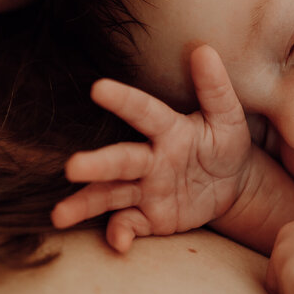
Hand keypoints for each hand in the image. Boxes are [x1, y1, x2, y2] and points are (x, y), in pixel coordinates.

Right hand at [51, 45, 254, 251]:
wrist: (233, 185)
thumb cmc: (226, 142)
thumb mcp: (229, 117)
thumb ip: (215, 88)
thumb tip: (204, 50)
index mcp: (168, 130)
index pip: (144, 112)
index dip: (123, 100)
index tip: (98, 88)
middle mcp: (149, 158)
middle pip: (120, 160)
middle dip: (96, 164)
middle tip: (72, 167)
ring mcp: (145, 189)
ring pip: (110, 195)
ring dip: (85, 204)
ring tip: (59, 215)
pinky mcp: (148, 217)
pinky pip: (129, 224)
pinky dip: (120, 233)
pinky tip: (119, 244)